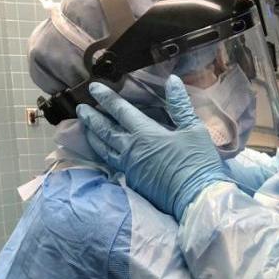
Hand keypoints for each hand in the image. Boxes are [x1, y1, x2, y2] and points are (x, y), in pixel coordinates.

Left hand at [76, 75, 230, 220]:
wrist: (196, 198)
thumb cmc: (198, 161)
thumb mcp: (194, 128)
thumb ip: (180, 105)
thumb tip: (173, 80)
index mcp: (146, 134)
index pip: (120, 111)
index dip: (107, 98)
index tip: (94, 87)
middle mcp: (131, 150)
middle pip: (105, 131)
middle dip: (91, 117)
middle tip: (80, 107)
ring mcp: (130, 168)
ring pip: (104, 149)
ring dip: (93, 136)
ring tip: (86, 127)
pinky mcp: (134, 181)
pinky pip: (113, 163)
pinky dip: (104, 153)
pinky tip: (105, 151)